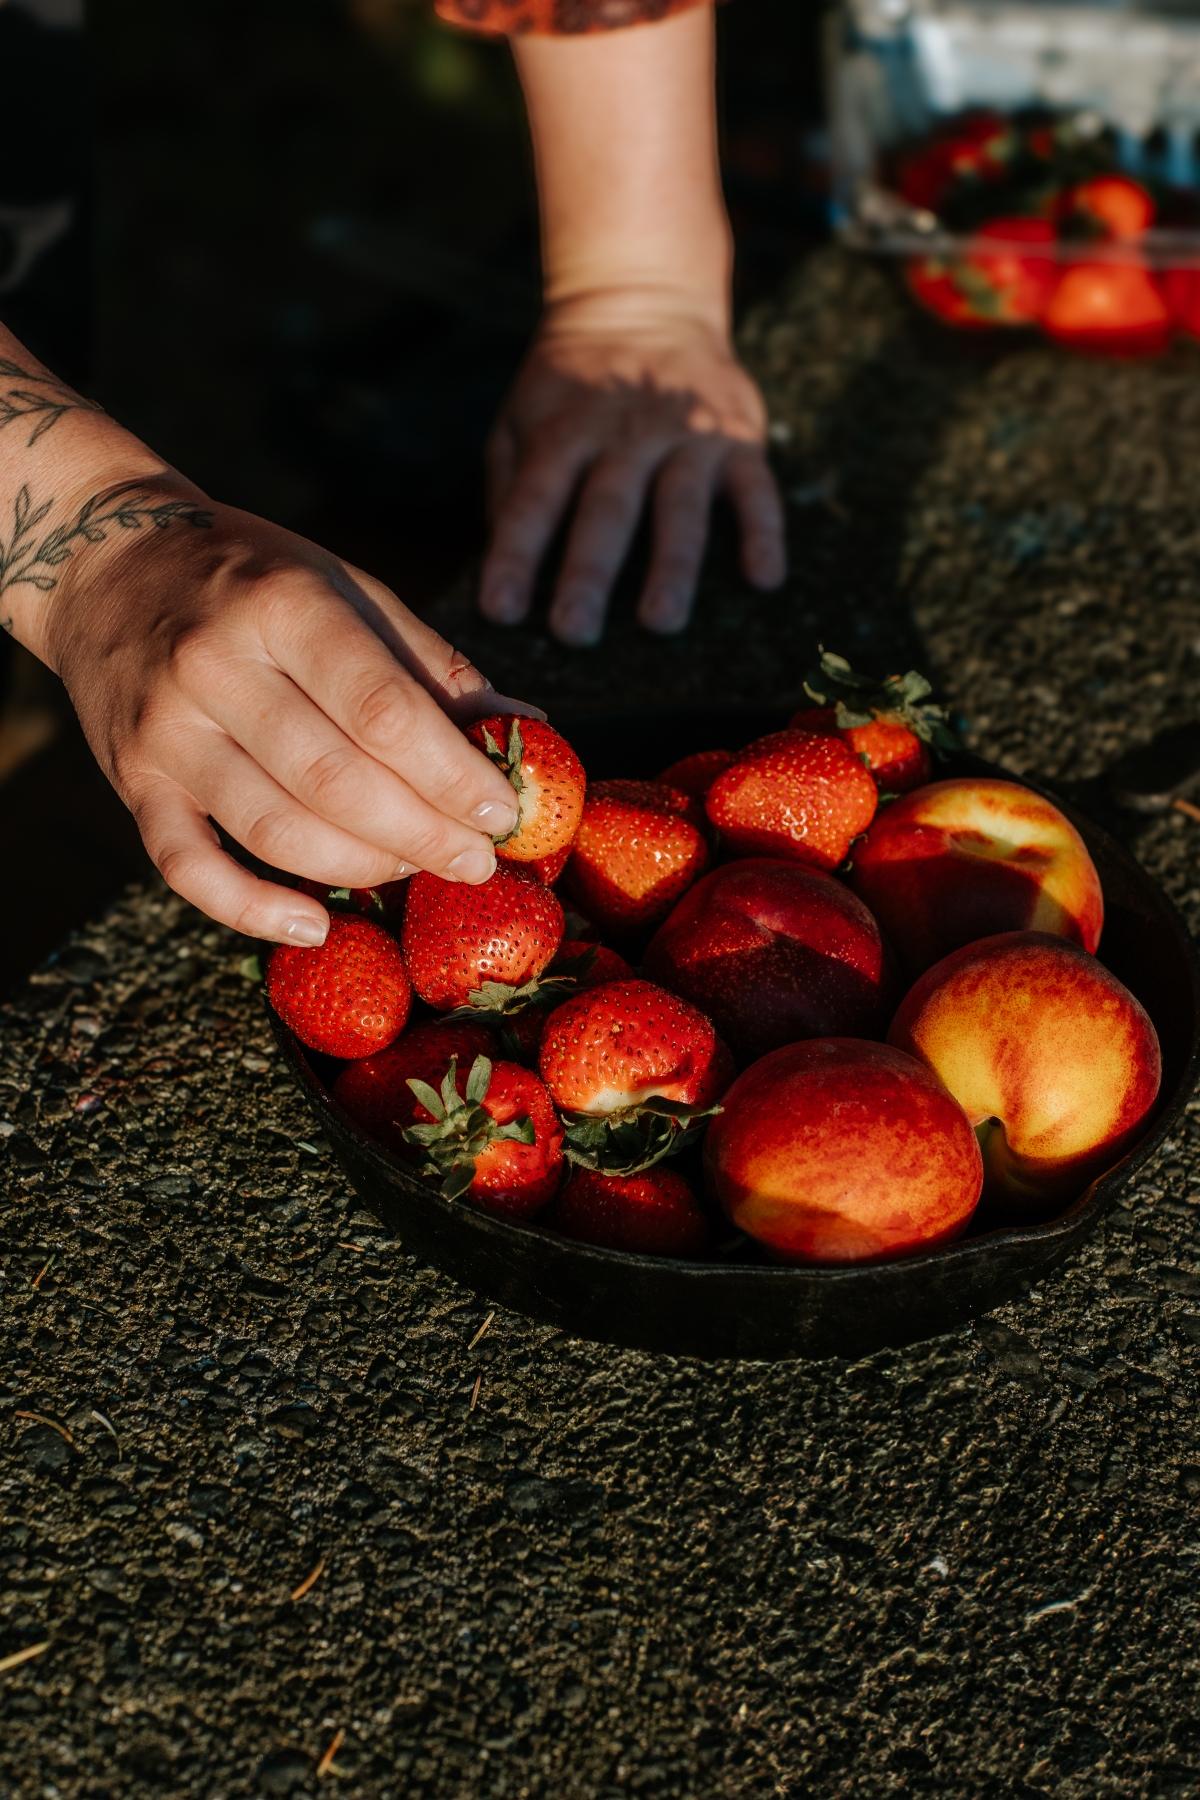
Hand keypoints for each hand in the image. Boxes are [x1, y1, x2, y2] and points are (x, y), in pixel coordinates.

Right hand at [42, 477, 536, 944]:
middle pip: (335, 780)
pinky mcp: (131, 779)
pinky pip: (187, 866)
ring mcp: (165, 729)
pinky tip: (314, 924)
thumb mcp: (344, 585)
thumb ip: (429, 663)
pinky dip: (250, 908)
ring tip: (417, 870)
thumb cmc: (251, 575)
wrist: (105, 558)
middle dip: (422, 834)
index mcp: (283, 605)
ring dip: (362, 866)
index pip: (382, 710)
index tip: (502, 812)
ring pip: (273, 830)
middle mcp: (215, 666)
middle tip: (477, 861)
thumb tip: (524, 729)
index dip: (451, 774)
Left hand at [479, 297, 785, 646]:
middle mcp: (624, 435)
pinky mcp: (738, 437)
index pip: (534, 500)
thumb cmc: (571, 388)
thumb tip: (502, 561)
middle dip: (590, 573)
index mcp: (562, 433)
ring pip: (680, 506)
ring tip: (660, 623)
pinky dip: (763, 532)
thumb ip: (509, 486)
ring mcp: (687, 436)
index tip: (500, 610)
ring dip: (672, 566)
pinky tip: (764, 579)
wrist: (644, 298)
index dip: (515, 554)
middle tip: (575, 632)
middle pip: (606, 510)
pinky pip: (757, 488)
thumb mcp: (520, 416)